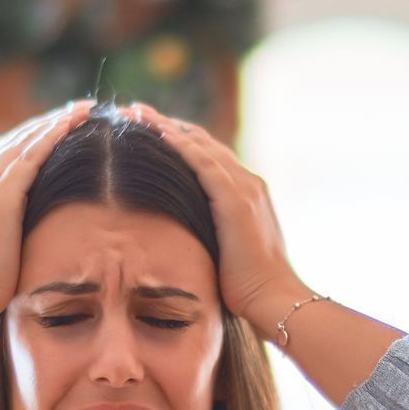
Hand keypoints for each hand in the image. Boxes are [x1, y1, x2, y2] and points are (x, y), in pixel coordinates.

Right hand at [0, 98, 95, 315]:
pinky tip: (71, 123)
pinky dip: (51, 136)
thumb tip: (16, 240)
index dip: (31, 141)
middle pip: (15, 141)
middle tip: (77, 109)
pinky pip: (31, 156)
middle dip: (46, 123)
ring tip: (83, 109)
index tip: (57, 131)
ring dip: (55, 122)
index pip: (4, 157)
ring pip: (25, 141)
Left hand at [122, 102, 304, 332]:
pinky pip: (204, 163)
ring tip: (137, 113)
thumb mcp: (224, 251)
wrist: (273, 298)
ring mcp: (244, 188)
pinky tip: (158, 133)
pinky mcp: (236, 200)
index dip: (178, 140)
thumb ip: (210, 233)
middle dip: (167, 125)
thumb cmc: (248, 286)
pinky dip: (181, 145)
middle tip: (135, 111)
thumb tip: (182, 236)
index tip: (148, 130)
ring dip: (166, 126)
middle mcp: (247, 182)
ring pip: (200, 144)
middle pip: (202, 142)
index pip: (207, 156)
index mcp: (245, 192)